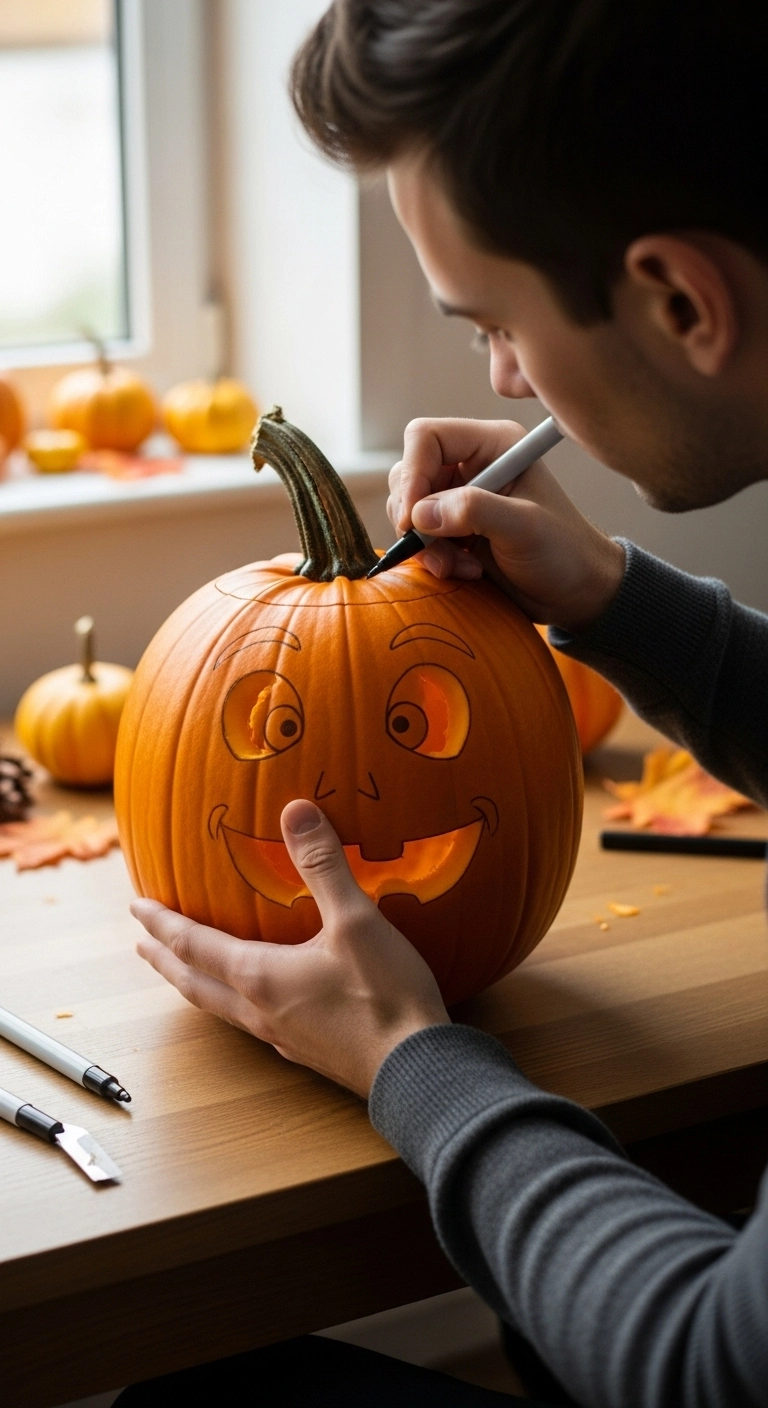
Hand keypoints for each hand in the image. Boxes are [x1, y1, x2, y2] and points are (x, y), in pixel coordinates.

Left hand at [131, 800, 448, 1097]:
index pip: (195, 945)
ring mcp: (282, 1036)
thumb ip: (324, 866)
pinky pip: (252, 1023)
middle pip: (195, 983)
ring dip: (196, 984)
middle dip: (167, 960)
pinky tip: (254, 1004)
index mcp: (260, 976)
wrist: (417, 1070)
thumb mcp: (357, 921)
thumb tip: (295, 811)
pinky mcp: (308, 1051)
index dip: (163, 925)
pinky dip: (233, 1003)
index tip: (135, 909)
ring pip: (221, 1007)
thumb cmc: (386, 996)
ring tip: (186, 972)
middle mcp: (259, 1010)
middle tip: (141, 945)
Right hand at [388, 417, 624, 632]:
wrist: (576, 592)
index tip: (413, 518)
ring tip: (460, 566)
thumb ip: (474, 511)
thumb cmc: (564, 553)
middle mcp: (472, 464)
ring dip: (426, 544)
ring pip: (408, 509)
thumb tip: (420, 513)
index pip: (426, 438)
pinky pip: (418, 537)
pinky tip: (465, 571)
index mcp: (492, 445)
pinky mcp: (453, 529)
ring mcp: (459, 497)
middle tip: (440, 552)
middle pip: (409, 474)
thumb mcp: (525, 528)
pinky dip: (432, 558)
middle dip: (417, 518)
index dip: (412, 474)